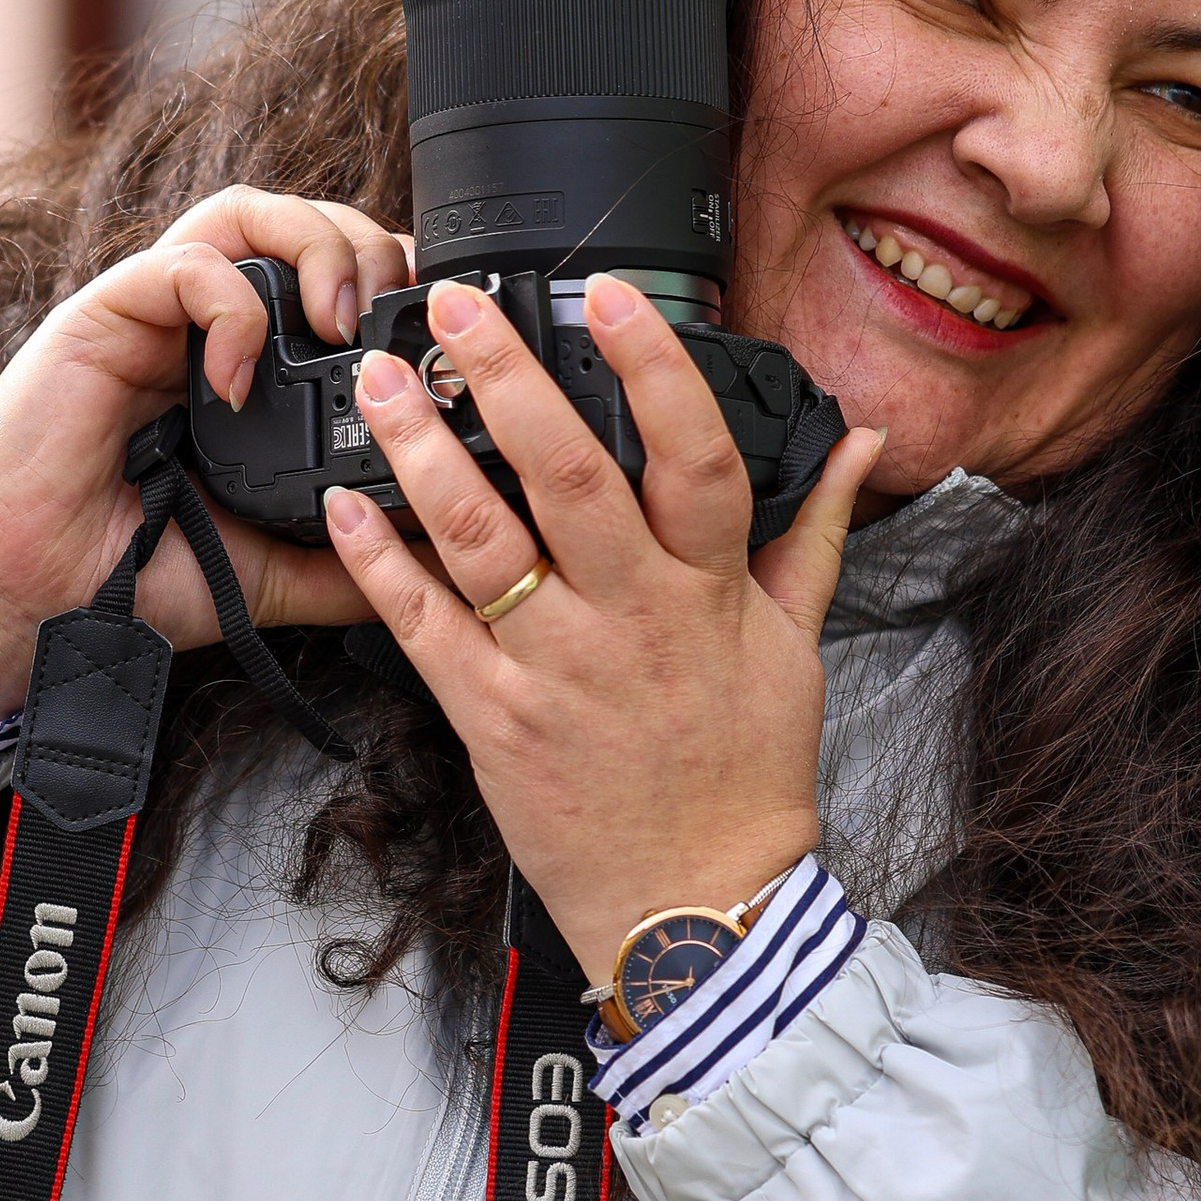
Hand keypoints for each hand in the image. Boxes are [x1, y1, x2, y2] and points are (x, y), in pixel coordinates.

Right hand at [0, 192, 408, 731]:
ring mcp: (149, 315)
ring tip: (338, 323)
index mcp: (240, 366)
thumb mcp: (270, 568)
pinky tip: (236, 382)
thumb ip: (351, 554)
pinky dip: (229, 309)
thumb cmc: (125, 575)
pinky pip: (182, 265)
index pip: (328, 275)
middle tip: (393, 322)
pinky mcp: (100, 317)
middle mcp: (198, 325)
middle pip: (297, 221)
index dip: (388, 280)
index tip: (435, 337)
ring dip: (312, 246)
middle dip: (365, 247)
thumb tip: (446, 552)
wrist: (23, 601)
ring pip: (245, 213)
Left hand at [321, 277, 881, 979]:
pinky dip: (379, 563)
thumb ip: (813, 533)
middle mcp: (632, 618)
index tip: (608, 295)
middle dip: (505, 378)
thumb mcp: (797, 645)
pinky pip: (424, 627)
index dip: (651, 367)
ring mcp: (557, 668)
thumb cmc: (745, 775)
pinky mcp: (494, 718)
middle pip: (567, 475)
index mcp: (709, 589)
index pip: (691, 454)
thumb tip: (856, 443)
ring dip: (419, 451)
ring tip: (380, 381)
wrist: (696, 905)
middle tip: (454, 306)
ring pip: (480, 538)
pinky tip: (344, 504)